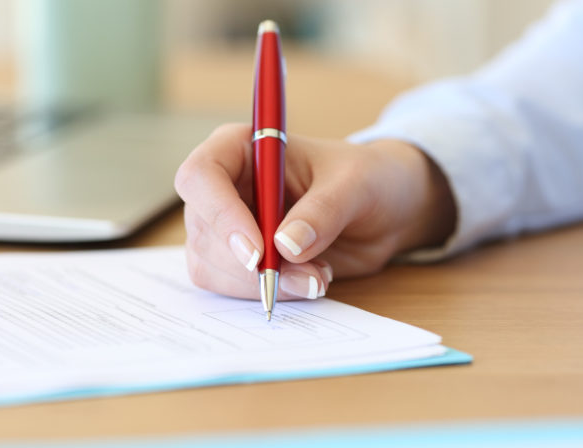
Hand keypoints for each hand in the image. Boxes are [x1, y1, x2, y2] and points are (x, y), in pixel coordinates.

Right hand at [175, 123, 454, 299]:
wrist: (381, 211)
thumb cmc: (366, 179)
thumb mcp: (356, 185)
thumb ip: (323, 211)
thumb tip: (285, 246)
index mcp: (241, 148)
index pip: (201, 176)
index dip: (220, 215)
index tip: (258, 253)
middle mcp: (224, 186)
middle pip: (203, 230)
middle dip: (252, 264)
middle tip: (307, 275)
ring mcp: (225, 225)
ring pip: (211, 265)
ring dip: (262, 283)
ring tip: (317, 276)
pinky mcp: (235, 259)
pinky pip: (230, 286)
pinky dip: (269, 292)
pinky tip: (306, 281)